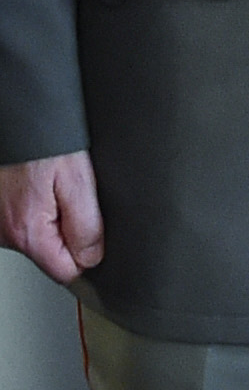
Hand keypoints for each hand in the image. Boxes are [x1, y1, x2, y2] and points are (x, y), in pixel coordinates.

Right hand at [0, 152, 103, 282]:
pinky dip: (38, 206)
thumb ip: (87, 224)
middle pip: (52, 254)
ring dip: (54, 217)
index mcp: (27, 232)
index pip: (66, 271)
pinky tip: (42, 184)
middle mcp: (6, 234)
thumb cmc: (41, 143)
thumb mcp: (77, 179)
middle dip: (70, 231)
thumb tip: (94, 256)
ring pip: (39, 236)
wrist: (13, 118)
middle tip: (75, 196)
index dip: (87, 254)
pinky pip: (25, 220)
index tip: (97, 233)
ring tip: (56, 184)